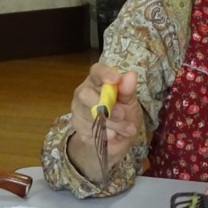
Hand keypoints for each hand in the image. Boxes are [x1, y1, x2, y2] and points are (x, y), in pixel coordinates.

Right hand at [67, 63, 142, 180]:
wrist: (118, 136)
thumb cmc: (124, 111)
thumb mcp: (130, 101)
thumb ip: (128, 90)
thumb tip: (130, 76)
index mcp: (98, 80)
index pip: (96, 71)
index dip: (104, 73)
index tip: (116, 79)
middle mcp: (83, 93)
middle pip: (84, 95)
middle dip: (105, 106)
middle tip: (122, 115)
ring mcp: (78, 110)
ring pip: (89, 116)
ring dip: (112, 125)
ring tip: (127, 129)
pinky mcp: (77, 128)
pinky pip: (89, 132)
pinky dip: (106, 136)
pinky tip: (114, 136)